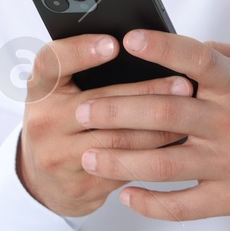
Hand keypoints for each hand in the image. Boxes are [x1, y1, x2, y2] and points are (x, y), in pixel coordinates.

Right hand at [17, 33, 195, 217]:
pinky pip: (125, 168)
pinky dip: (154, 153)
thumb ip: (87, 72)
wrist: (44, 180)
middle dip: (147, 92)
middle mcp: (43, 122)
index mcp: (40, 89)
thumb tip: (145, 47)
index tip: (114, 44)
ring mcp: (59, 157)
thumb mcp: (62, 93)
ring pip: (118, 139)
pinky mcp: (80, 186)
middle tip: (183, 83)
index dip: (81, 51)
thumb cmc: (64, 121)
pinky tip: (178, 142)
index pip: (51, 62)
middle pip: (99, 103)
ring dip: (159, 126)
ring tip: (189, 111)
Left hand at [75, 29, 229, 223]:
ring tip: (88, 154)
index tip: (128, 39)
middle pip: (164, 112)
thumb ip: (221, 55)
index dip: (162, 48)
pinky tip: (126, 196)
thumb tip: (175, 43)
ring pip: (163, 163)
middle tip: (81, 109)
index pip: (195, 59)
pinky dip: (150, 204)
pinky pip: (182, 206)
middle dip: (115, 110)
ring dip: (120, 159)